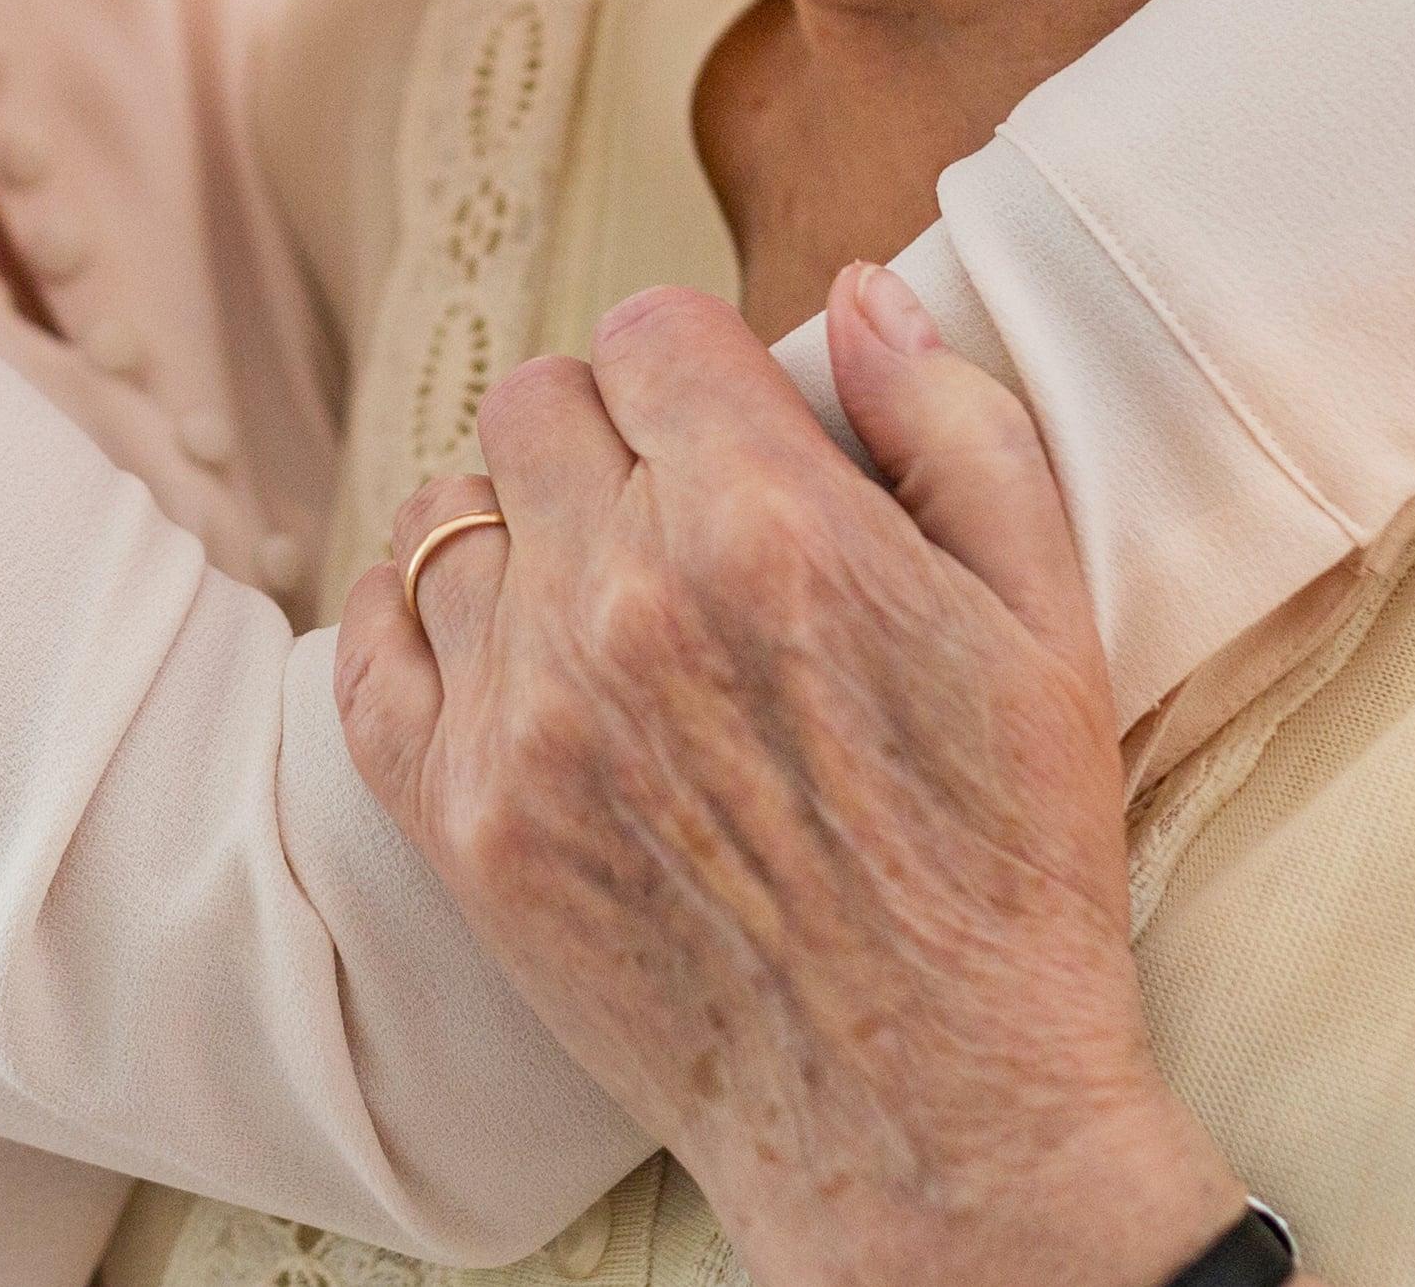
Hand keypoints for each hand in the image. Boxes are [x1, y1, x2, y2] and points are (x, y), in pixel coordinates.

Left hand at [331, 272, 1248, 1286]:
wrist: (928, 1122)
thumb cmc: (1006, 876)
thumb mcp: (1045, 622)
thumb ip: (950, 426)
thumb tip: (854, 292)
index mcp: (768, 525)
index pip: (651, 329)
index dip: (698, 370)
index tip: (732, 432)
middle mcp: (622, 599)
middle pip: (538, 403)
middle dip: (611, 435)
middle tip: (675, 515)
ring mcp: (523, 714)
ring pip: (449, 511)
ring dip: (518, 526)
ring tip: (596, 591)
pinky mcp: (459, 821)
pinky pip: (369, 641)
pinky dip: (416, 620)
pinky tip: (497, 647)